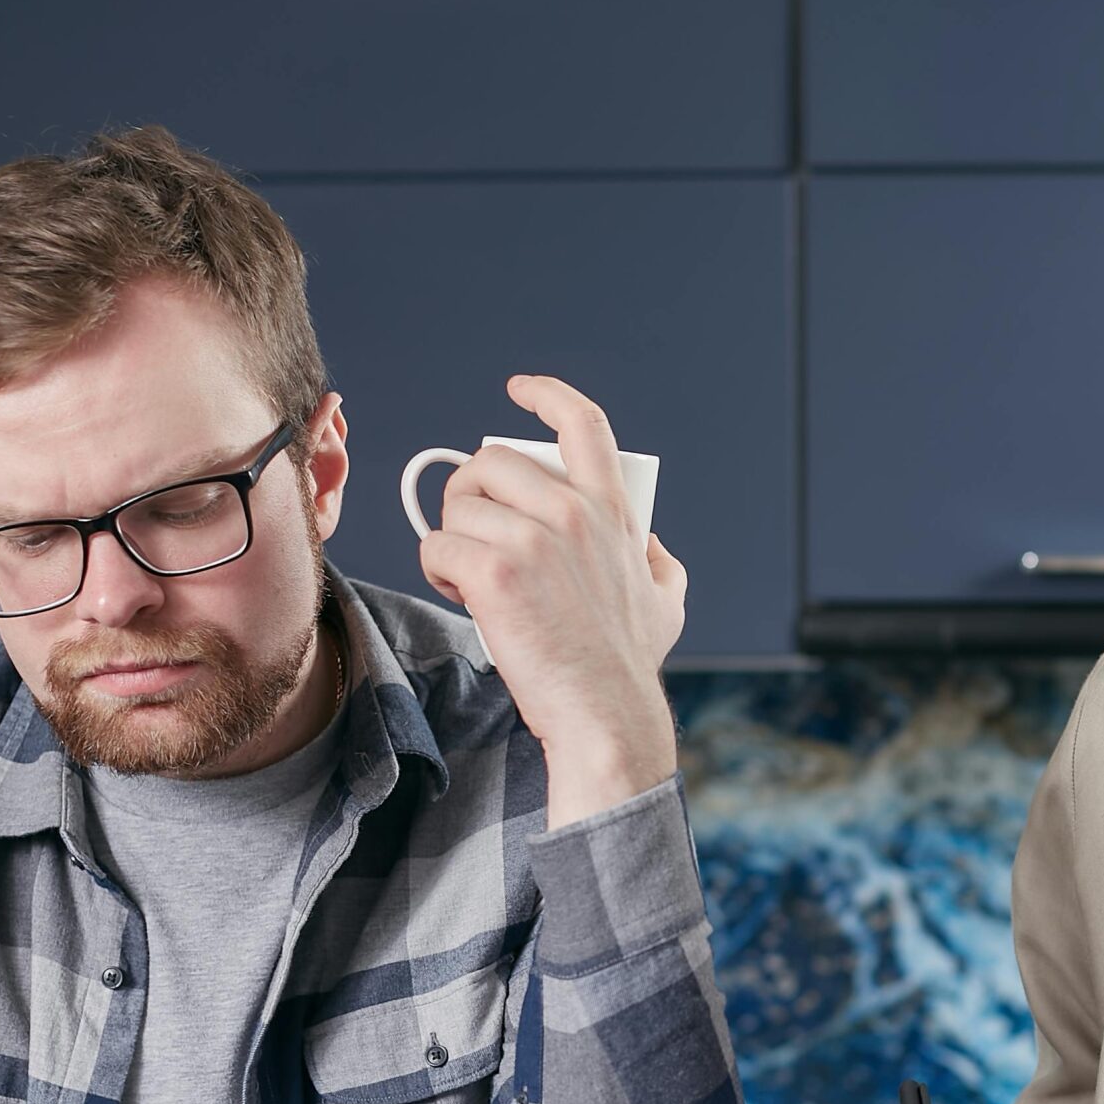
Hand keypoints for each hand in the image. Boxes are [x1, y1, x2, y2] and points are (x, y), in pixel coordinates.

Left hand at [415, 375, 684, 825]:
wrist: (604, 714)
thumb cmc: (629, 664)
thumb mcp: (667, 600)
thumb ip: (658, 560)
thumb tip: (648, 540)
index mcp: (612, 512)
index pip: (582, 424)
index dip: (546, 395)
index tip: (520, 390)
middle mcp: (573, 514)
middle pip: (492, 462)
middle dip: (470, 492)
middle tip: (475, 532)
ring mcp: (532, 541)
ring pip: (458, 504)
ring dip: (451, 536)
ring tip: (469, 574)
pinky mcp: (494, 574)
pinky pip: (436, 545)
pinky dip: (437, 568)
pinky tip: (459, 593)